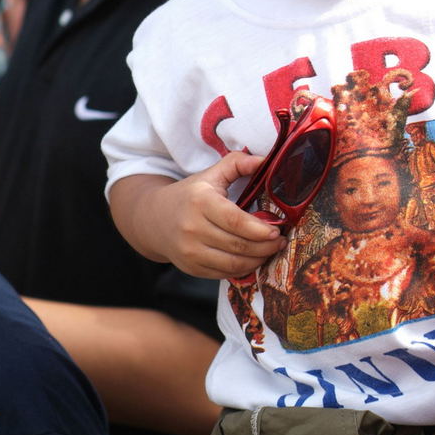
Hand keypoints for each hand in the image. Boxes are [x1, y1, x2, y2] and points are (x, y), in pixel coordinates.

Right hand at [115, 152, 286, 279]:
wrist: (154, 219)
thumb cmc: (190, 194)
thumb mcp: (211, 174)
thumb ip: (237, 163)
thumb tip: (264, 160)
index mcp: (200, 201)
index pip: (235, 220)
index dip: (259, 229)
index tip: (276, 230)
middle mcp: (192, 228)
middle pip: (237, 244)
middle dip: (265, 246)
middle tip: (280, 241)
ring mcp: (189, 252)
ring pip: (233, 263)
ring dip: (257, 260)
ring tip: (271, 250)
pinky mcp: (190, 268)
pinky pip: (223, 274)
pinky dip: (243, 269)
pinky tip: (253, 259)